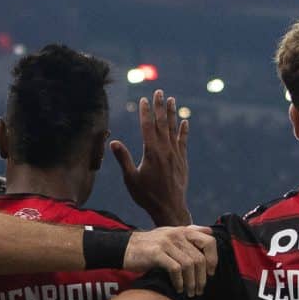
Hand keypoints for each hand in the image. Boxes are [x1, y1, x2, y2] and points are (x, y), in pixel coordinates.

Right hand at [111, 90, 191, 225]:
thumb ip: (123, 159)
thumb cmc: (147, 195)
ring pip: (174, 129)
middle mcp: (165, 150)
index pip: (147, 126)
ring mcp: (175, 154)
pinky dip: (183, 131)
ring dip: (172, 114)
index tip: (144, 99)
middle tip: (159, 91)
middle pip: (162, 123)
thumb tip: (113, 142)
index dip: (145, 112)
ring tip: (172, 100)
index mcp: (151, 152)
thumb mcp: (131, 178)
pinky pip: (183, 141)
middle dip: (159, 106)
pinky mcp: (182, 161)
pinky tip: (185, 121)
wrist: (169, 208)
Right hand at [124, 225, 216, 296]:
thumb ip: (190, 233)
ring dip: (191, 283)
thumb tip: (210, 232)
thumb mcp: (170, 234)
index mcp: (183, 231)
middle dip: (202, 277)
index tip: (210, 272)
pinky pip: (175, 269)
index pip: (209, 241)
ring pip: (189, 265)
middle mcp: (176, 235)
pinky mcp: (156, 253)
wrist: (125, 248)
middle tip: (200, 289)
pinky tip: (178, 289)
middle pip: (199, 258)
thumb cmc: (151, 245)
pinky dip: (179, 281)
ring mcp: (166, 243)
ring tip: (190, 292)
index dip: (213, 258)